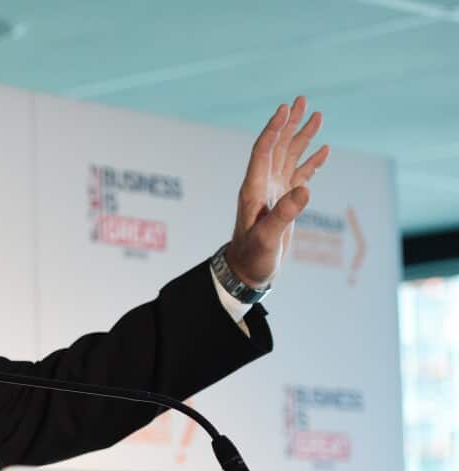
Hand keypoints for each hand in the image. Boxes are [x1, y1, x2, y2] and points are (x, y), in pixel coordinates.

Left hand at [227, 96, 329, 287]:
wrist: (247, 272)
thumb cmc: (253, 257)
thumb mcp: (267, 238)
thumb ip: (285, 214)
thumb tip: (306, 189)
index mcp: (254, 189)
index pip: (263, 151)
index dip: (274, 129)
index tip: (285, 108)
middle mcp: (263, 186)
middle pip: (277, 147)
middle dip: (290, 123)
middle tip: (302, 99)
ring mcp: (275, 193)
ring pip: (290, 157)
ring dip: (302, 137)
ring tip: (317, 115)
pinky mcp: (285, 202)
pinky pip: (300, 175)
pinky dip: (312, 162)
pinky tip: (323, 149)